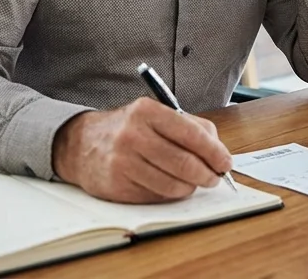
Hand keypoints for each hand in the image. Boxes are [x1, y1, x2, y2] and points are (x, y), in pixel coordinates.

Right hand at [51, 98, 231, 202]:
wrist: (81, 144)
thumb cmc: (127, 129)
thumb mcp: (155, 115)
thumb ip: (189, 127)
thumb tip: (218, 152)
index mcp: (147, 111)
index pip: (191, 134)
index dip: (214, 152)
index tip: (225, 162)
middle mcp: (133, 135)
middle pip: (184, 163)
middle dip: (207, 174)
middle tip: (213, 178)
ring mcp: (123, 161)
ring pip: (172, 184)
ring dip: (190, 187)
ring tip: (192, 183)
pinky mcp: (117, 185)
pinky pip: (156, 196)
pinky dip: (169, 195)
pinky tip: (169, 186)